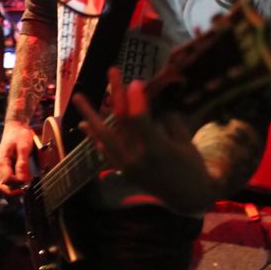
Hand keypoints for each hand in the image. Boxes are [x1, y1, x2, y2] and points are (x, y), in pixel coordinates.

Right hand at [0, 120, 33, 195]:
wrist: (16, 126)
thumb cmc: (20, 135)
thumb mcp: (23, 147)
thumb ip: (22, 164)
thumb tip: (23, 180)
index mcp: (2, 161)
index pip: (6, 181)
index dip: (17, 185)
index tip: (28, 183)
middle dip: (12, 192)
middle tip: (26, 189)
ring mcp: (1, 168)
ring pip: (1, 186)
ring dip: (12, 189)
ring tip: (25, 187)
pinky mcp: (5, 168)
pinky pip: (5, 181)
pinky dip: (13, 185)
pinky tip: (23, 183)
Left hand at [73, 67, 209, 213]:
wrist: (187, 198)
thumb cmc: (192, 166)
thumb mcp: (185, 141)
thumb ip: (169, 121)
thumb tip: (153, 104)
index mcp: (158, 150)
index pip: (140, 120)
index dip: (136, 99)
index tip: (135, 81)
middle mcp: (138, 158)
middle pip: (121, 121)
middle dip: (115, 94)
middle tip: (112, 71)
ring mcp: (127, 166)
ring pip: (105, 136)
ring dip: (91, 116)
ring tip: (78, 98)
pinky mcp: (123, 171)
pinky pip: (105, 151)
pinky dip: (95, 137)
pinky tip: (86, 124)